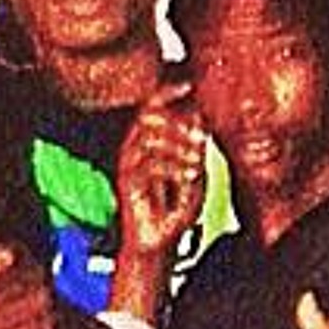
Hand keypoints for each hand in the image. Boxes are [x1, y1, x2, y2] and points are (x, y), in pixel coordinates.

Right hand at [116, 83, 206, 267]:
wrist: (158, 244)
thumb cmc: (176, 210)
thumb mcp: (195, 174)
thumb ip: (196, 147)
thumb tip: (201, 117)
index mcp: (151, 140)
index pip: (154, 104)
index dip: (169, 89)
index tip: (190, 83)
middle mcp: (136, 146)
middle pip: (149, 113)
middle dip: (178, 120)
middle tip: (202, 135)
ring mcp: (129, 162)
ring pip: (148, 134)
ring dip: (177, 143)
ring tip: (198, 159)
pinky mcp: (126, 181)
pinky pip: (147, 161)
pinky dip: (172, 164)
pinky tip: (190, 173)